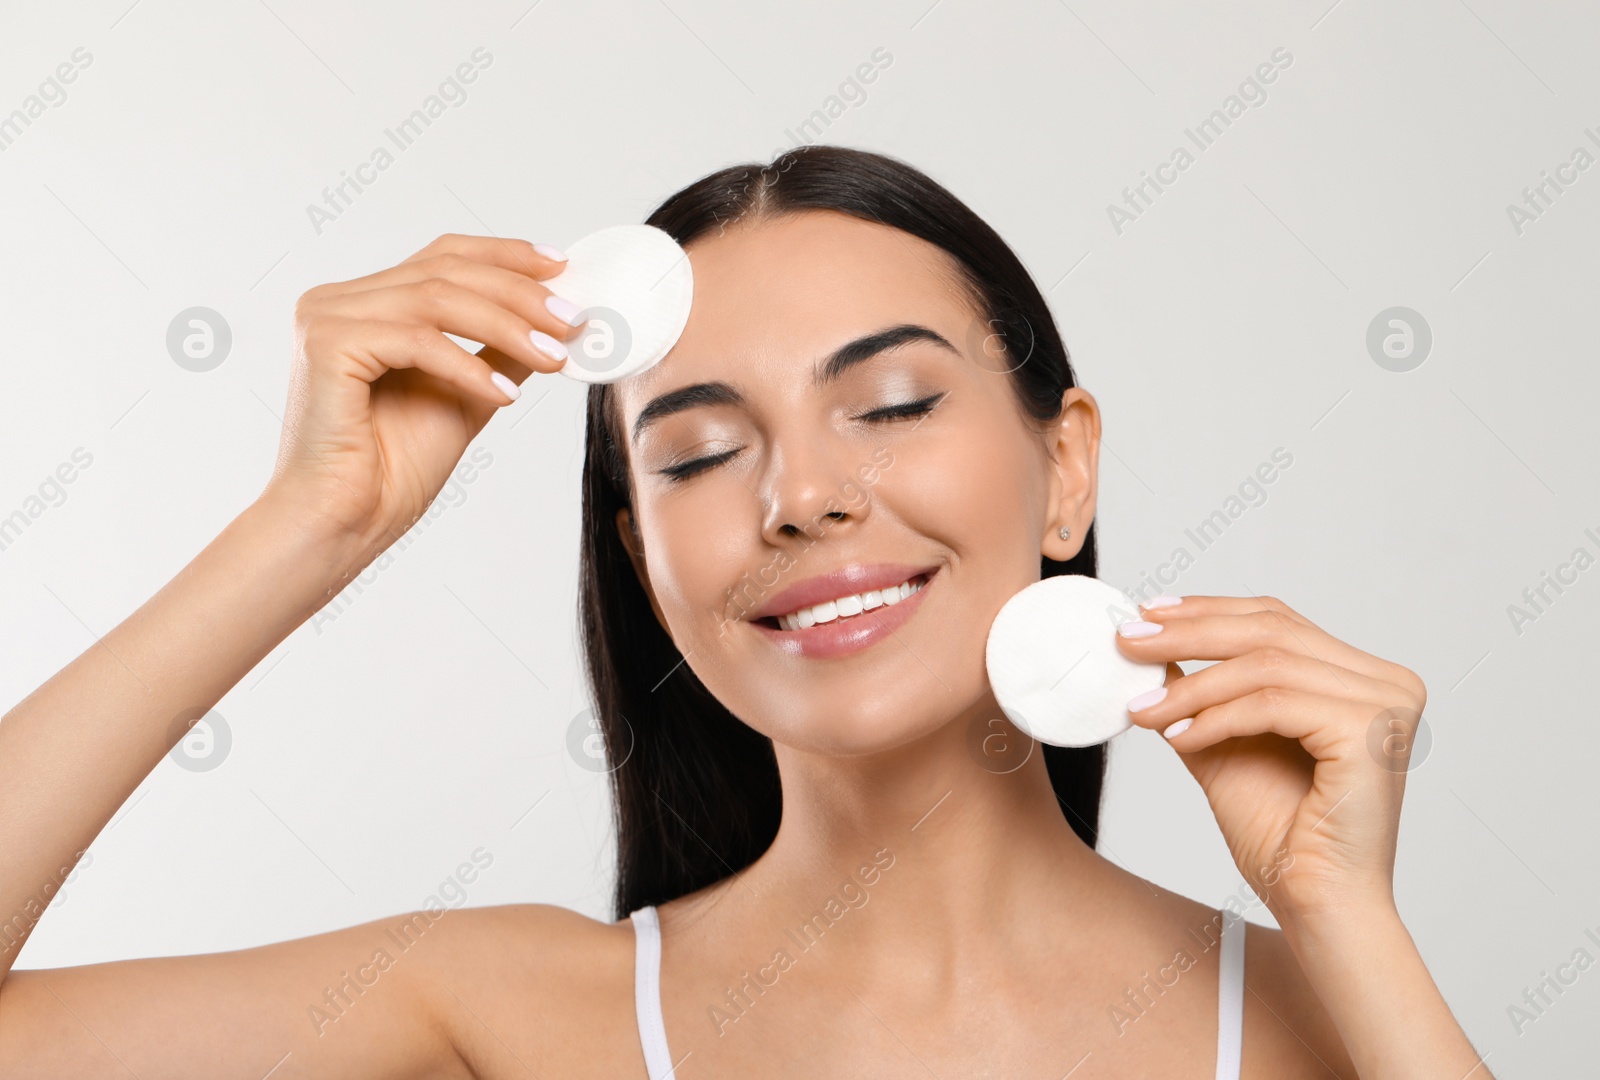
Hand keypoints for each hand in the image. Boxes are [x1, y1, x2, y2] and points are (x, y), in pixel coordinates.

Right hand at [262, 233, 579, 557]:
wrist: (344, 522)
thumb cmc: (392, 470)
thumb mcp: (468, 395)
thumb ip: (499, 351)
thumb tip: (553, 323)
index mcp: (368, 304)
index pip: (443, 256)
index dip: (505, 254)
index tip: (562, 266)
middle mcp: (341, 301)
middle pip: (445, 270)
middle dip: (520, 292)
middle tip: (572, 320)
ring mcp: (328, 316)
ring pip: (437, 297)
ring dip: (507, 326)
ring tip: (554, 357)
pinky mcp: (328, 344)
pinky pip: (416, 339)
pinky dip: (468, 365)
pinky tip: (505, 393)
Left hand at [1114, 594, 1427, 928]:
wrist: (1315, 903)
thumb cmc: (1283, 835)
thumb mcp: (1224, 743)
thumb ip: (1199, 695)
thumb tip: (1151, 648)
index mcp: (1362, 678)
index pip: (1276, 620)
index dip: (1207, 610)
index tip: (1146, 614)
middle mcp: (1386, 683)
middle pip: (1270, 631)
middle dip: (1188, 633)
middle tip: (1127, 642)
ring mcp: (1386, 704)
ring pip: (1265, 666)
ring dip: (1191, 687)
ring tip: (1144, 710)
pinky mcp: (1370, 731)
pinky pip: (1272, 704)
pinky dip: (1215, 717)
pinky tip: (1178, 737)